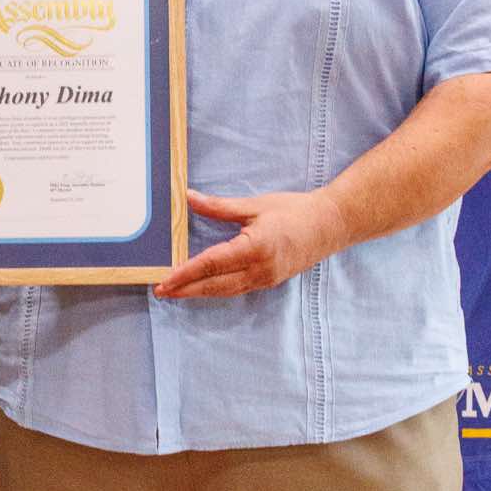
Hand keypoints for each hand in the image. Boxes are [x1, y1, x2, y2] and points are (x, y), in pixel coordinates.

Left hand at [154, 187, 346, 299]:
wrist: (330, 225)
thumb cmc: (294, 211)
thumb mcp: (255, 205)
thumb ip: (219, 207)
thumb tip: (189, 198)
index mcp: (255, 248)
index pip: (210, 265)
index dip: (184, 275)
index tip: (164, 281)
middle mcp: (259, 269)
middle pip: (213, 285)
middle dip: (185, 290)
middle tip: (160, 291)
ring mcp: (265, 279)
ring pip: (224, 291)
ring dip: (198, 293)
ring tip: (176, 292)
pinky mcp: (269, 282)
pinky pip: (236, 289)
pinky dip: (216, 290)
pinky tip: (202, 287)